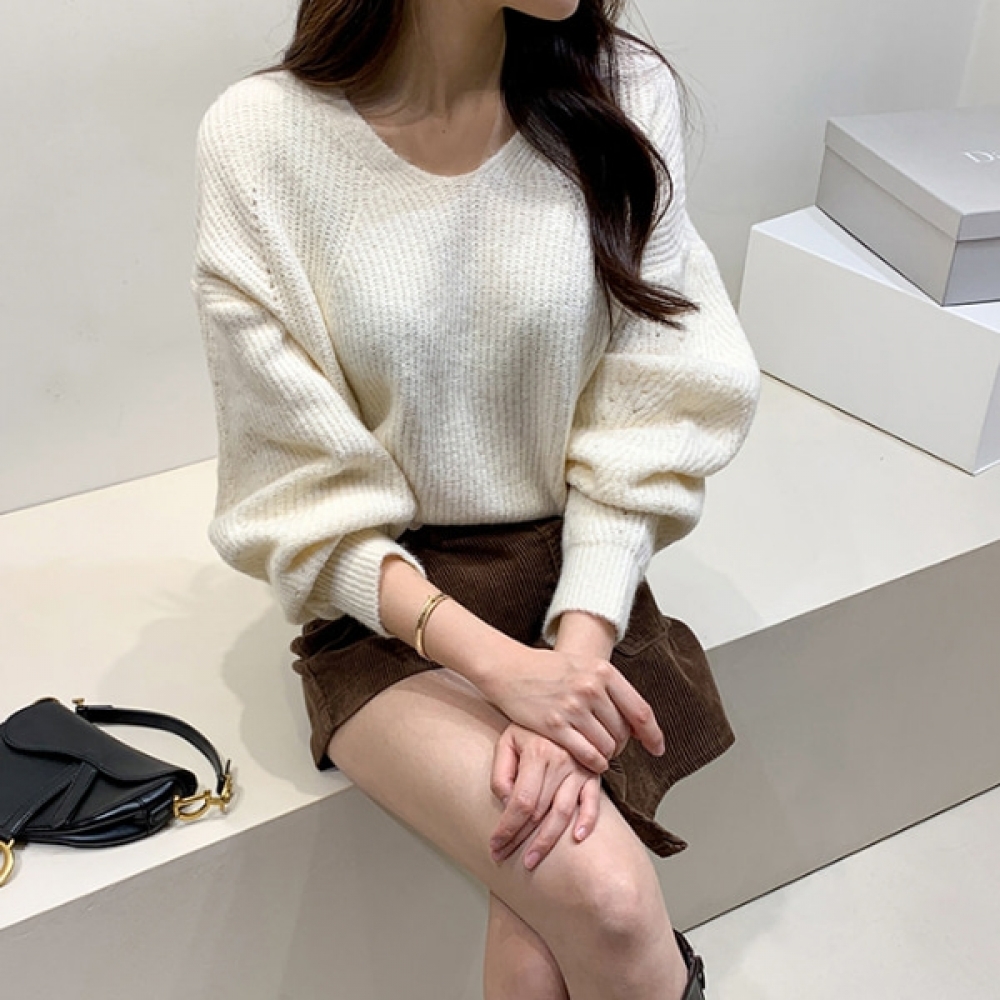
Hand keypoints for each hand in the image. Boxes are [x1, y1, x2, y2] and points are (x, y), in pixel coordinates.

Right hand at [479, 643, 663, 773]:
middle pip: (623, 732)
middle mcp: (591, 688)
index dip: (653, 735)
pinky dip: (594, 763)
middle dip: (622, 745)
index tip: (658, 748)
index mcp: (603, 671)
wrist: (509, 668)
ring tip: (600, 753)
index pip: (640, 711)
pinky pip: (587, 754)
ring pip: (606, 746)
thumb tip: (637, 722)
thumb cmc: (548, 669)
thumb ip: (611, 689)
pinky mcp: (554, 726)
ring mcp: (572, 708)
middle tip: (614, 748)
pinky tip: (592, 761)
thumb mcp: (584, 667)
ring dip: (607, 755)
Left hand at [489, 723, 602, 870]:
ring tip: (531, 861)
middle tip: (504, 857)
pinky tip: (577, 839)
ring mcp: (579, 769)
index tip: (494, 845)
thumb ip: (501, 772)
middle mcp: (561, 762)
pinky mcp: (593, 774)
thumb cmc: (528, 728)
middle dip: (520, 840)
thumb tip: (507, 802)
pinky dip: (588, 821)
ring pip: (564, 812)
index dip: (506, 828)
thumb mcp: (507, 741)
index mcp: (538, 753)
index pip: (521, 801)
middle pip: (540, 812)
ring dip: (547, 841)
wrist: (558, 707)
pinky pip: (593, 801)